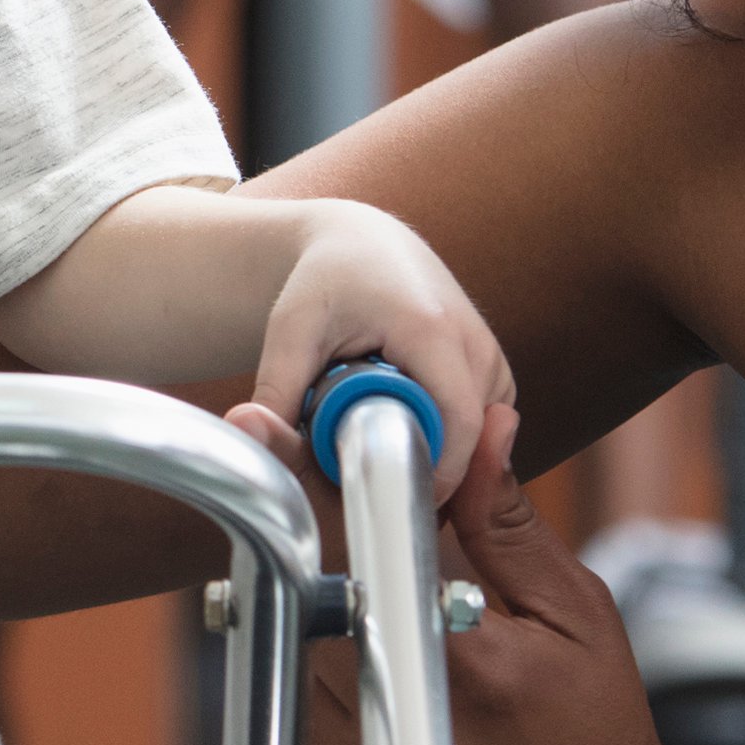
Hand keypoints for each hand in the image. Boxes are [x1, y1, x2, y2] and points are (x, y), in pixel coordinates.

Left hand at [216, 199, 509, 498]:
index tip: (390, 499)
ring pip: (483, 440)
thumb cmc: (326, 280)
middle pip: (473, 441)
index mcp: (433, 331)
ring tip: (385, 446)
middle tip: (374, 482)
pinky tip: (410, 435)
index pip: (458, 425)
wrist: (364, 245)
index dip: (434, 474)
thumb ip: (277, 389)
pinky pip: (485, 429)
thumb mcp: (291, 330)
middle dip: (429, 472)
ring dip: (441, 458)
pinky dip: (452, 443)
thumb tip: (250, 434)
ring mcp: (492, 358)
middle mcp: (477, 344)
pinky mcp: (495, 370)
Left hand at [296, 410, 695, 744]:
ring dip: (336, 632)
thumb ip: (509, 526)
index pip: (354, 548)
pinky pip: (301, 717)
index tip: (275, 431)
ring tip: (416, 654)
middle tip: (390, 567)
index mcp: (459, 664)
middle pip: (311, 599)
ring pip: (299, 656)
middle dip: (337, 566)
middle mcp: (390, 724)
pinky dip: (336, 693)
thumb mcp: (579, 619)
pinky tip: (405, 709)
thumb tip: (479, 431)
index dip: (311, 483)